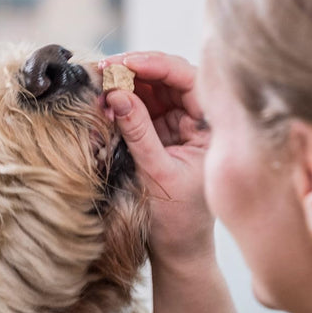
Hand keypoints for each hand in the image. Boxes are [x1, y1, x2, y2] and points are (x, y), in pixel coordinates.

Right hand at [100, 51, 213, 268]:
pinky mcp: (161, 133)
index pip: (188, 79)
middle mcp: (198, 119)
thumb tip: (117, 93)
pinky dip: (123, 101)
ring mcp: (179, 124)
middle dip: (136, 70)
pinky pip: (141, 107)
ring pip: (152, 90)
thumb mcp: (157, 174)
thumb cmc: (179, 218)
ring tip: (99, 81)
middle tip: (104, 68)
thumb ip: (139, 133)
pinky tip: (104, 97)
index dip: (156, 65)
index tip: (125, 63)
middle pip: (169, 78)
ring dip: (126, 83)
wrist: (178, 249)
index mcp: (212, 126)